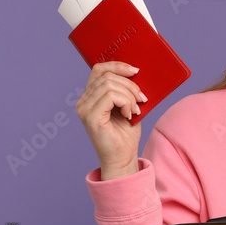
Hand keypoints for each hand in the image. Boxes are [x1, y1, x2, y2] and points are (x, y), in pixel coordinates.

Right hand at [75, 62, 146, 179]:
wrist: (123, 158)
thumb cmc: (126, 135)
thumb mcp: (129, 106)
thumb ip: (127, 91)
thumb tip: (138, 73)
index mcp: (91, 96)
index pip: (99, 69)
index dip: (118, 66)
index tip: (136, 71)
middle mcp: (83, 101)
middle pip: (107, 76)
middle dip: (130, 84)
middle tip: (142, 99)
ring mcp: (84, 108)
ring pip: (110, 84)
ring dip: (130, 95)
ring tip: (136, 109)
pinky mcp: (90, 116)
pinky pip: (110, 96)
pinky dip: (126, 102)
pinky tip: (130, 114)